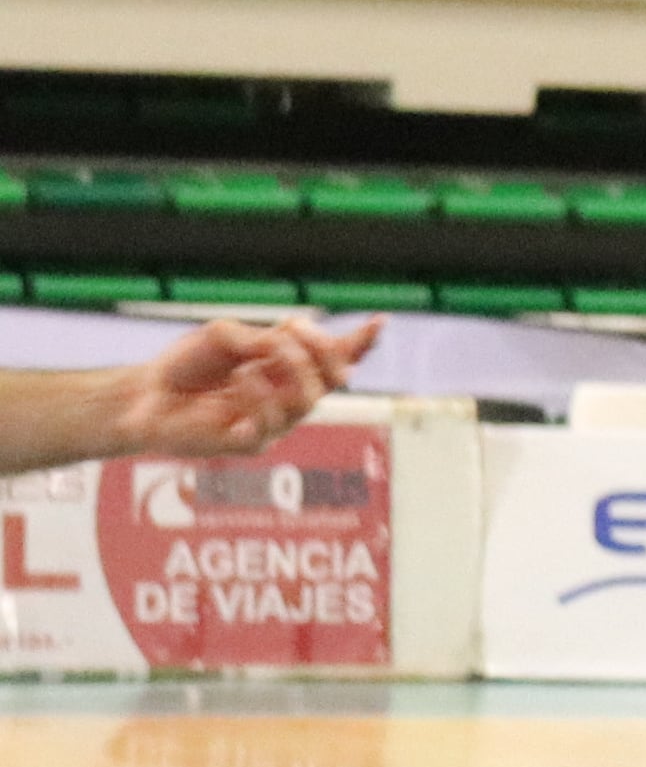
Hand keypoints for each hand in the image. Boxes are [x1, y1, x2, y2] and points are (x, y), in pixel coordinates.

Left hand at [104, 316, 380, 459]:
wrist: (144, 396)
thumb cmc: (184, 365)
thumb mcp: (225, 336)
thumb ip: (262, 339)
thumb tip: (291, 344)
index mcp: (287, 365)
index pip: (334, 356)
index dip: (360, 342)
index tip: (380, 322)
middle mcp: (288, 394)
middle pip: (333, 376)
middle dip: (320, 352)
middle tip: (289, 336)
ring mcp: (273, 421)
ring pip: (309, 400)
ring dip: (287, 373)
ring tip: (250, 365)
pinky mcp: (250, 444)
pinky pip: (271, 423)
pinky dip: (258, 397)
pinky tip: (240, 381)